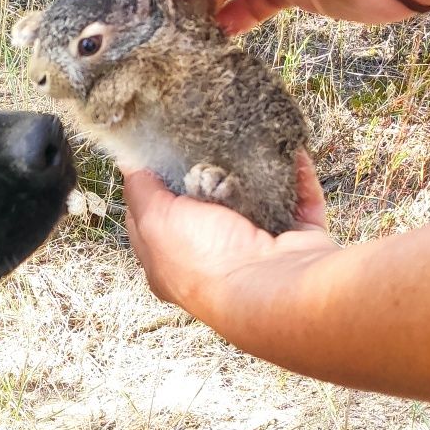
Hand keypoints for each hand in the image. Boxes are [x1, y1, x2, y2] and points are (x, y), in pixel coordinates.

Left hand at [123, 154, 334, 329]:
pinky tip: (292, 152)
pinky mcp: (296, 241)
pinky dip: (298, 176)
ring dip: (256, 171)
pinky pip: (300, 200)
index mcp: (172, 261)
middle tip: (209, 141)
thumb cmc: (209, 264)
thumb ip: (141, 191)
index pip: (155, 216)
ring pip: (256, 199)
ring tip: (250, 140)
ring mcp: (258, 250)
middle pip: (208, 204)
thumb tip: (129, 164)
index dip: (153, 184)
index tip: (159, 150)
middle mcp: (215, 257)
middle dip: (210, 172)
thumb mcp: (156, 220)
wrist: (273, 288)